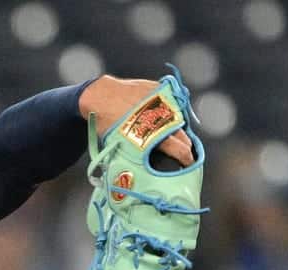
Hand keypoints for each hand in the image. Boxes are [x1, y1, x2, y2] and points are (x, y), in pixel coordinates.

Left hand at [79, 75, 193, 166]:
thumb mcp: (122, 146)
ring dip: (176, 127)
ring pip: (178, 117)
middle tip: (181, 150)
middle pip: (183, 134)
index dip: (186, 158)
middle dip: (185, 145)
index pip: (181, 149)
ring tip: (169, 133)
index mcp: (154, 134)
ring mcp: (163, 100)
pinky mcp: (159, 88)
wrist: (99, 96)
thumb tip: (150, 162)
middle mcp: (163, 116)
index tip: (188, 162)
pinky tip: (160, 115)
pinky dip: (168, 110)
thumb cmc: (106, 123)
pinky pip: (170, 101)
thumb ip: (140, 153)